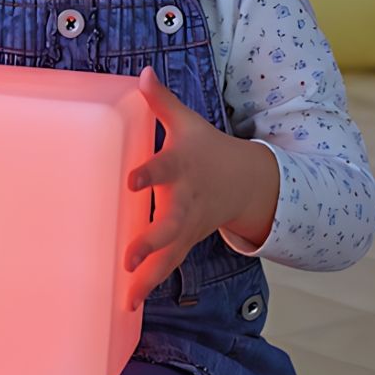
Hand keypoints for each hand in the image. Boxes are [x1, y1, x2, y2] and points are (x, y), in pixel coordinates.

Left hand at [125, 66, 277, 310]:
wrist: (248, 182)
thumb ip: (162, 102)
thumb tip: (142, 72)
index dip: (148, 175)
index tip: (130, 182)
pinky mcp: (186, 242)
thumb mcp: (187, 122)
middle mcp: (186, 200)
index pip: (163, 168)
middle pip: (169, 223)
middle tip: (128, 257)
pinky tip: (127, 302)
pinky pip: (169, 266)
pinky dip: (149, 284)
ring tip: (127, 296)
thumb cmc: (207, 148)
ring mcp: (188, 226)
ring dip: (149, 275)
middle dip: (151, 241)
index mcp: (182, 167)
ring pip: (170, 254)